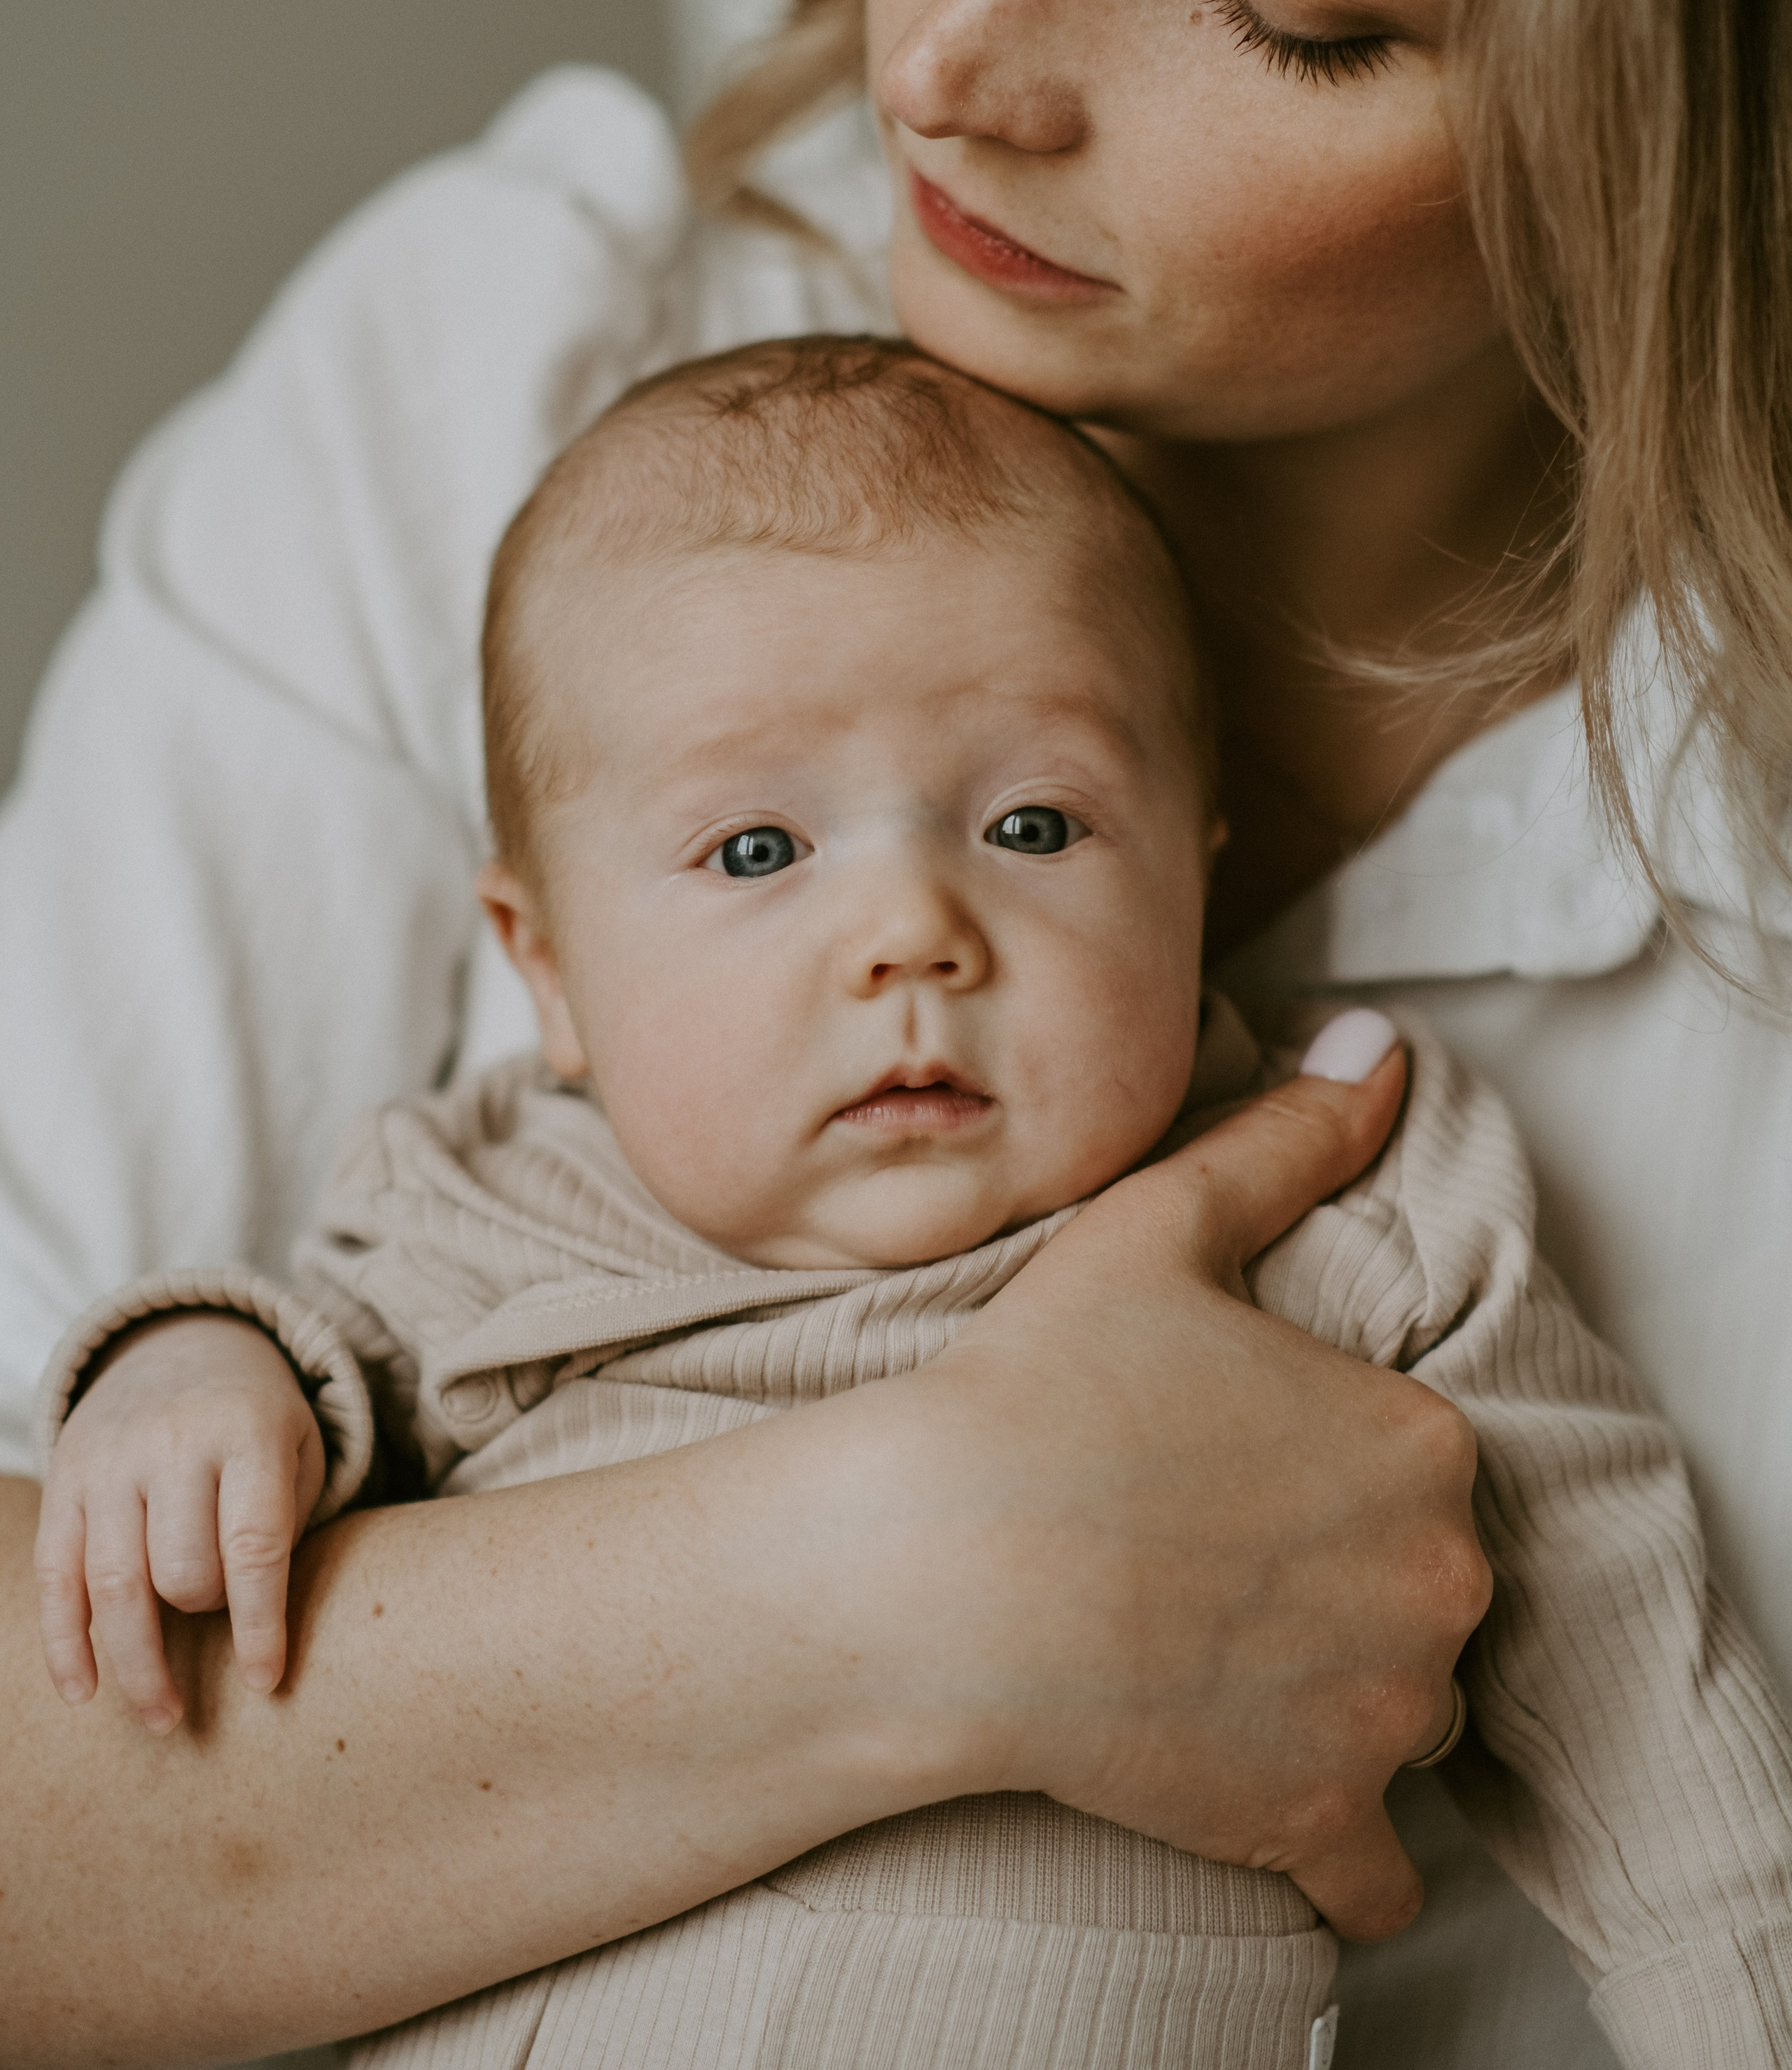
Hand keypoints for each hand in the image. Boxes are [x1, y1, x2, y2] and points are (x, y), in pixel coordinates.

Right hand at [35, 1311, 324, 1730]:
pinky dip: (64, 1642)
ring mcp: (108, 1461)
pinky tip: (84, 1691)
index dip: (260, 1625)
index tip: (267, 1683)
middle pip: (180, 1569)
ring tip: (163, 1717)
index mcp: (245, 1431)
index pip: (253, 1545)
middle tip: (218, 1635)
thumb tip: (258, 1635)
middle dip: (202, 1617)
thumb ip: (286, 1528)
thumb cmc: (257, 1422)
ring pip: (113, 1583)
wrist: (184, 1344)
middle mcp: (171, 1442)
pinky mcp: (63, 1480)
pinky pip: (54, 1575)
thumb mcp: (299, 1449)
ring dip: (136, 1665)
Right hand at [883, 1024, 1488, 1941]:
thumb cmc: (1038, 1391)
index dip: (1313, 1459)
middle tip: (1202, 1555)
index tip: (1224, 1462)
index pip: (1410, 1460)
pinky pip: (1374, 1867)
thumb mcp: (1162, 1230)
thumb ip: (1288, 1141)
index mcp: (1415, 1440)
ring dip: (1329, 1694)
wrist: (937, 1572)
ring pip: (1396, 1708)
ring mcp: (1382, 1714)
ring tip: (1198, 1652)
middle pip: (1414, 1584)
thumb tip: (1381, 1049)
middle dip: (1335, 1575)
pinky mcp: (1317, 1822)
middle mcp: (1435, 1581)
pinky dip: (1330, 1835)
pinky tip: (1245, 1778)